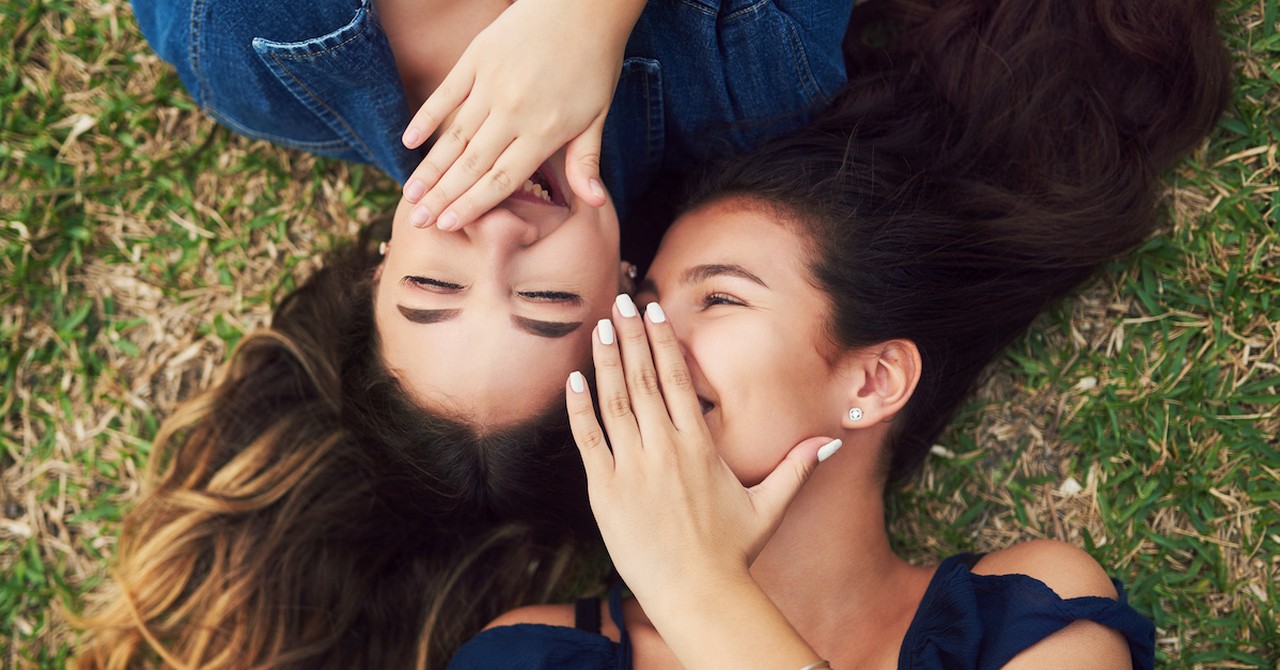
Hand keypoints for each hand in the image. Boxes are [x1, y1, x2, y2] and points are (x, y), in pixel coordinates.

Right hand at [400, 0, 639, 230]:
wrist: (582, 5)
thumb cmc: (593, 64)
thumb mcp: (597, 116)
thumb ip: (586, 162)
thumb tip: (595, 204)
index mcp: (544, 133)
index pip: (501, 180)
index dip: (472, 206)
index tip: (447, 226)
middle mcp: (514, 113)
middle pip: (471, 165)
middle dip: (442, 197)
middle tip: (417, 222)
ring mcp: (491, 84)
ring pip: (455, 136)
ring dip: (430, 168)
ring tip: (410, 195)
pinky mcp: (477, 58)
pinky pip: (446, 94)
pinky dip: (426, 118)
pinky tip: (409, 142)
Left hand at [566, 295, 838, 604]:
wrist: (697, 592)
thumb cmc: (733, 551)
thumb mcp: (770, 505)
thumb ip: (797, 467)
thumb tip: (830, 441)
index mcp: (700, 446)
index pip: (678, 379)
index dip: (663, 341)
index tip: (653, 311)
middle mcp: (665, 449)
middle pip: (644, 379)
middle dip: (631, 336)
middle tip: (620, 301)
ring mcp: (632, 468)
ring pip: (615, 401)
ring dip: (606, 360)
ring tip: (600, 325)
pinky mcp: (606, 490)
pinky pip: (588, 440)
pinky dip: (579, 408)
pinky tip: (574, 378)